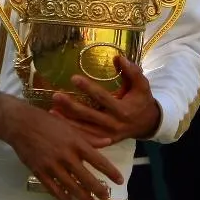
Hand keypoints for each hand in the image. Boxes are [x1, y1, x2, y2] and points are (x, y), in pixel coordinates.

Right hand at [1, 99, 125, 199]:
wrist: (21, 124)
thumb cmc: (49, 123)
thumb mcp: (71, 127)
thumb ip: (90, 137)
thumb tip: (109, 141)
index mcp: (77, 143)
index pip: (99, 161)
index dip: (111, 172)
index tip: (120, 181)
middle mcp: (66, 156)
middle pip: (86, 178)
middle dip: (98, 190)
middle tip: (105, 197)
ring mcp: (52, 165)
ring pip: (71, 186)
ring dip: (82, 196)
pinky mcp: (39, 171)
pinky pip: (53, 188)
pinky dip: (62, 196)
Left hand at [49, 55, 163, 145]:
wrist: (148, 124)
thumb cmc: (142, 101)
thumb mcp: (142, 86)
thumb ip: (132, 72)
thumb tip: (118, 57)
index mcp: (123, 109)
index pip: (102, 97)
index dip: (88, 88)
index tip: (73, 78)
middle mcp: (114, 124)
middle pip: (89, 115)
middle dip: (71, 106)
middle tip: (56, 96)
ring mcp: (107, 135)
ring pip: (84, 129)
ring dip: (67, 121)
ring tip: (52, 111)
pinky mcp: (104, 141)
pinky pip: (85, 138)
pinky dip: (72, 132)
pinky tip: (59, 125)